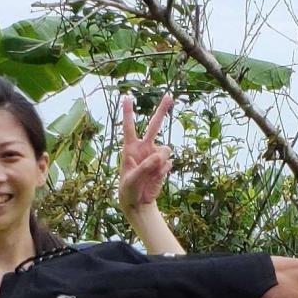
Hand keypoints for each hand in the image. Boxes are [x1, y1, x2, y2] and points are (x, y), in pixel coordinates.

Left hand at [117, 91, 174, 212]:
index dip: (128, 112)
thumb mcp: (132, 179)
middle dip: (162, 110)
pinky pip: (168, 163)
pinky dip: (163, 171)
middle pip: (155, 125)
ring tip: (151, 173)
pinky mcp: (163, 164)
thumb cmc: (128, 189)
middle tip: (170, 95)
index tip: (127, 96)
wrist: (138, 202)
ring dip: (161, 160)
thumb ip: (146, 166)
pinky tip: (155, 179)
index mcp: (130, 148)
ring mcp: (155, 155)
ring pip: (166, 148)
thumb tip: (162, 156)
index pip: (129, 127)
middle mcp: (144, 147)